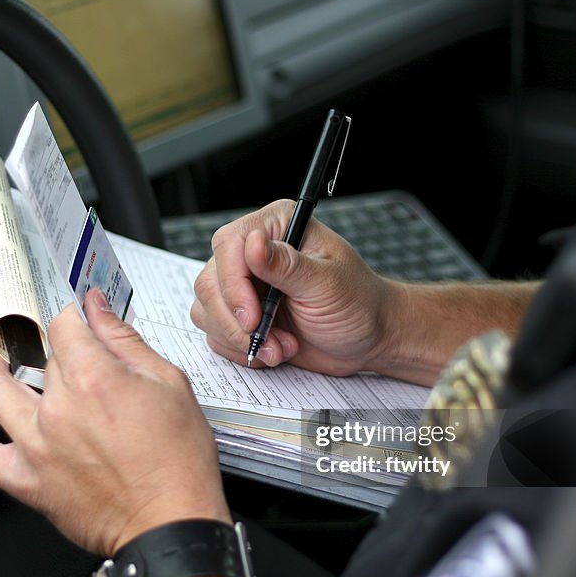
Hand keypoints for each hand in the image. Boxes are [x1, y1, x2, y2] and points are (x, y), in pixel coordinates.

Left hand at [0, 289, 229, 556]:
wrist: (171, 525)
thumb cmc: (178, 463)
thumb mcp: (170, 385)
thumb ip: (126, 342)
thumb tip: (97, 309)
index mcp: (94, 379)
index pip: (64, 325)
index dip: (71, 314)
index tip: (77, 316)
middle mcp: (58, 409)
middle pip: (37, 355)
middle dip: (46, 339)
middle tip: (53, 337)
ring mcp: (36, 445)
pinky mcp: (26, 481)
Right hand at [191, 199, 403, 375]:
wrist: (368, 338)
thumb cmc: (359, 304)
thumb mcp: (328, 284)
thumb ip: (287, 266)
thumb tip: (252, 245)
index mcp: (278, 227)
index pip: (229, 245)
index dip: (233, 285)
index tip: (252, 318)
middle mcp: (254, 252)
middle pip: (210, 282)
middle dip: (236, 321)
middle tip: (268, 340)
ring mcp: (245, 284)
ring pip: (207, 310)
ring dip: (241, 339)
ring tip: (281, 347)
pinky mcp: (241, 314)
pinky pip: (216, 332)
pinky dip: (242, 349)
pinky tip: (275, 350)